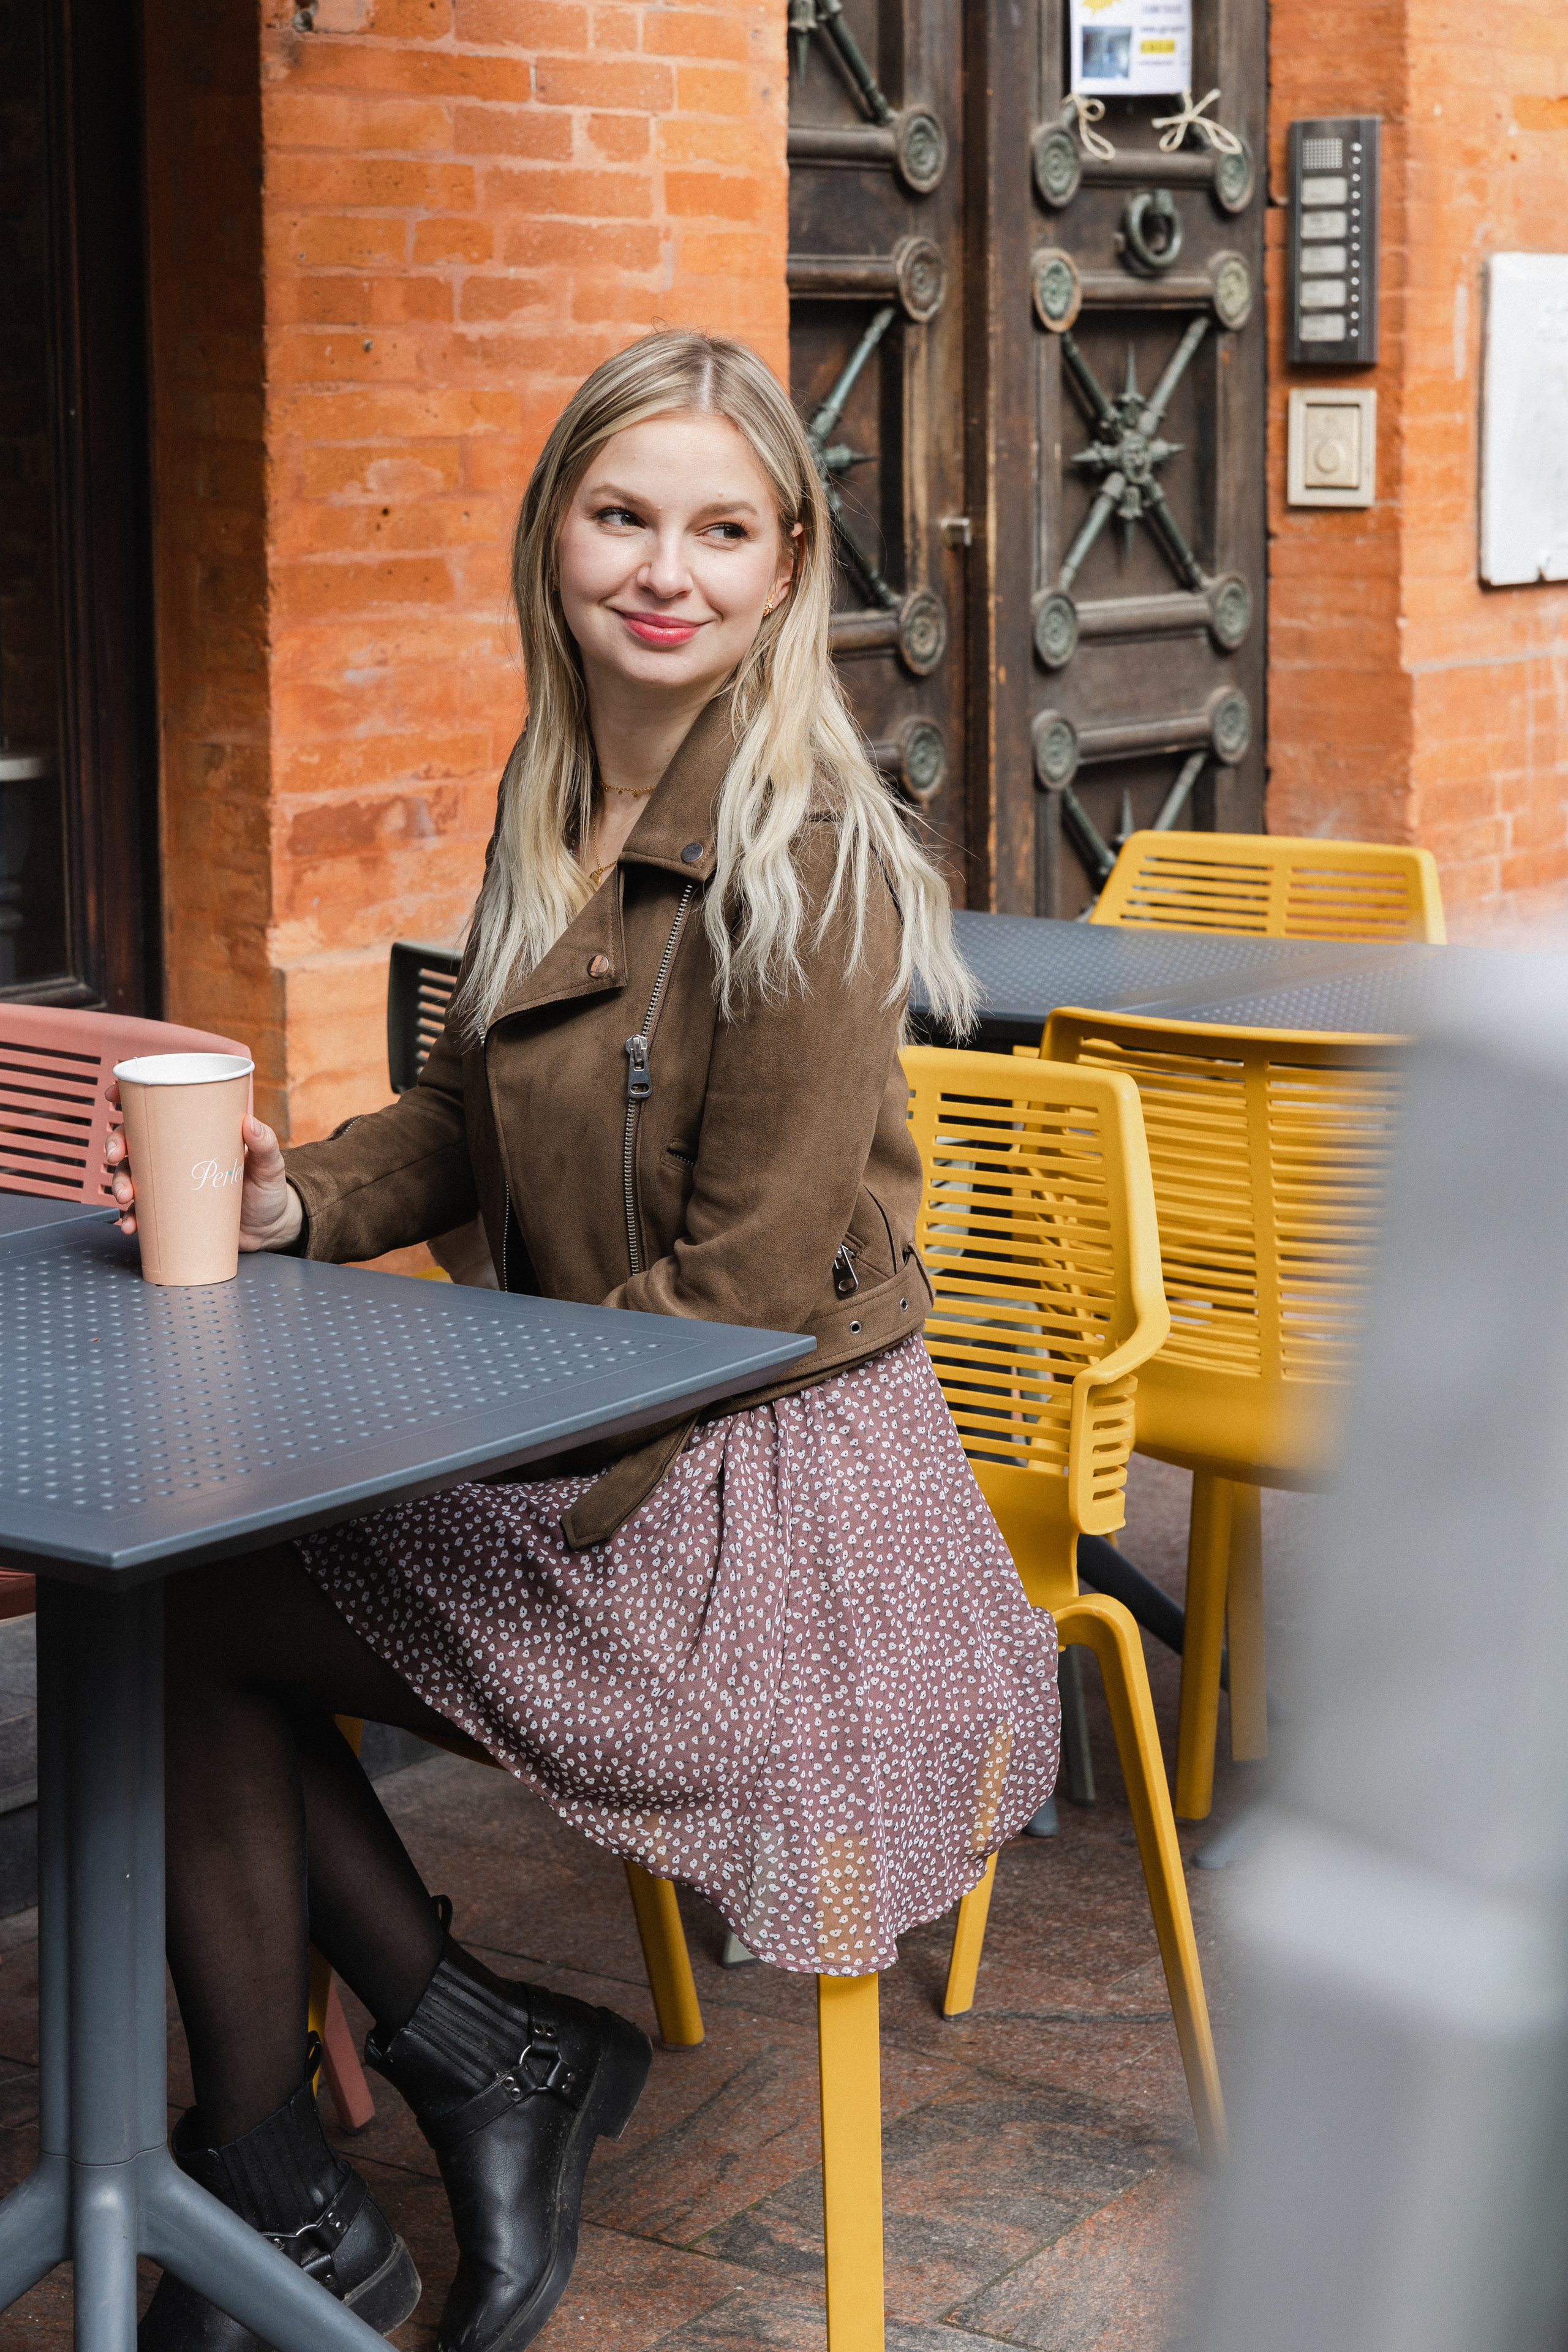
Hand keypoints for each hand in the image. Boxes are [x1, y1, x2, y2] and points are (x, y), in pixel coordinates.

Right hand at [103, 1084, 304, 1251]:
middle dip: (116, 1145)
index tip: (113, 1095)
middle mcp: (175, 1157)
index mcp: (195, 1135)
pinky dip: (130, 1218)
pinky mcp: (170, 1213)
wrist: (270, 1229)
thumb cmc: (268, 1189)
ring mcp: (170, 1185)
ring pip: (130, 1176)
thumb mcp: (270, 1165)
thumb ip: (265, 1144)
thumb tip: (251, 1123)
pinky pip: (141, 1213)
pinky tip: (130, 1225)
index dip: (129, 1098)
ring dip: (118, 1183)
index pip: (158, 1110)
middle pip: (133, 1142)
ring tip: (125, 1198)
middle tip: (116, 1157)